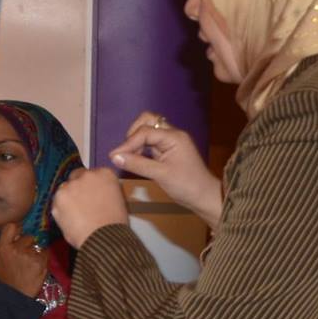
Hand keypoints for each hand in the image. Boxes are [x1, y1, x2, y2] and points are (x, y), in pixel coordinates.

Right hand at [0, 222, 47, 297]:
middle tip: (25, 256)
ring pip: (38, 246)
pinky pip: (45, 254)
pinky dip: (42, 260)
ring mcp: (29, 255)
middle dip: (28, 244)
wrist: (15, 294)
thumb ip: (4, 246)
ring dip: (36, 253)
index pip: (11, 226)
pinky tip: (36, 268)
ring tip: (30, 265)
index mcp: (3, 248)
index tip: (19, 233)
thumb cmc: (6, 277)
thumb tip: (13, 234)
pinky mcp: (40, 261)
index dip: (17, 229)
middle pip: (28, 237)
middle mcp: (16, 249)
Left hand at [51, 169, 128, 246]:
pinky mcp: (58, 198)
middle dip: (77, 188)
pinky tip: (70, 220)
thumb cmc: (115, 223)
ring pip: (65, 189)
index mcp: (105, 174)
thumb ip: (105, 190)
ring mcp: (71, 186)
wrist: (105, 237)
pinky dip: (61, 210)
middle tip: (80, 203)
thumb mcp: (117, 199)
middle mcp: (87, 175)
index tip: (91, 195)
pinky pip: (57, 202)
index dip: (90, 186)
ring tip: (75, 215)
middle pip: (76, 177)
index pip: (93, 174)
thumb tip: (96, 193)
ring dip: (68, 198)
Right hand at [107, 110, 223, 229]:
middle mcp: (173, 135)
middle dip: (133, 133)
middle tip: (126, 151)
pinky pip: (151, 142)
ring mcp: (171, 142)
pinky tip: (136, 158)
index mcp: (174, 137)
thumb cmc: (186, 185)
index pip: (145, 132)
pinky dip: (141, 147)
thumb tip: (114, 157)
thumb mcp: (160, 175)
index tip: (114, 156)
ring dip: (137, 140)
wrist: (204, 197)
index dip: (128, 143)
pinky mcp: (168, 150)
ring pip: (149, 131)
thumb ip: (137, 164)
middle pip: (148, 121)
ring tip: (129, 156)